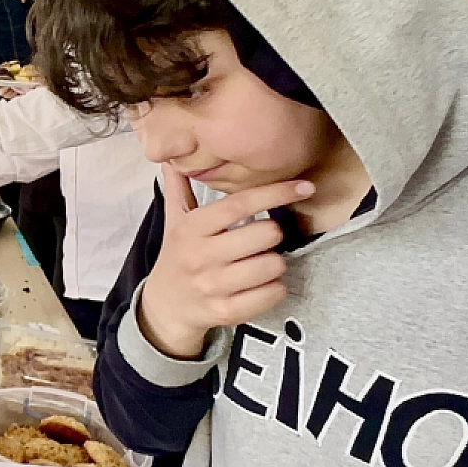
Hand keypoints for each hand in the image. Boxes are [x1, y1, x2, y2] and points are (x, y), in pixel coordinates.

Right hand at [137, 165, 313, 360]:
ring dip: (275, 262)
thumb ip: (179, 188)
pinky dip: (275, 288)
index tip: (304, 186)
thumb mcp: (174, 221)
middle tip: (265, 238)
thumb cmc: (178, 257)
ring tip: (261, 262)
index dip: (275, 192)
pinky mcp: (225, 312)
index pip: (239, 204)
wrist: (163, 308)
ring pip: (272, 266)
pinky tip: (263, 285)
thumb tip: (172, 154)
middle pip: (265, 234)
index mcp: (191, 228)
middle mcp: (200, 256)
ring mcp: (212, 286)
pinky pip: (271, 294)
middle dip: (274, 234)